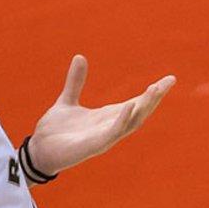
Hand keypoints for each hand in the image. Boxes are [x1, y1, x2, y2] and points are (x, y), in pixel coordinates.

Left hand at [27, 55, 175, 175]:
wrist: (39, 150)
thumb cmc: (55, 131)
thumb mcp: (68, 100)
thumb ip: (75, 81)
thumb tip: (80, 56)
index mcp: (107, 117)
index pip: (136, 103)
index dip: (152, 92)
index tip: (169, 79)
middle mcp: (110, 128)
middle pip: (140, 113)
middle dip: (154, 98)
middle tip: (168, 82)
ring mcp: (104, 138)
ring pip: (131, 123)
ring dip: (144, 107)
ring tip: (155, 90)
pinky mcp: (93, 146)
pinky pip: (112, 133)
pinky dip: (122, 120)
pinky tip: (129, 106)